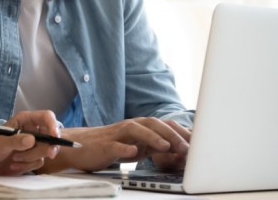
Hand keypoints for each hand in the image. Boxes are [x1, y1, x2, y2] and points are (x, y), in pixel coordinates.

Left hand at [0, 110, 60, 175]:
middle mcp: (31, 131)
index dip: (53, 125)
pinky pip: (39, 162)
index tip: (54, 136)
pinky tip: (15, 165)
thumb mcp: (0, 143)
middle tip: (49, 154)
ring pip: (45, 151)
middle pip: (50, 136)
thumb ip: (16, 141)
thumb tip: (32, 140)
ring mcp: (32, 145)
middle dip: (46, 147)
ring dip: (30, 158)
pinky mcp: (32, 158)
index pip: (46, 117)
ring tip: (14, 159)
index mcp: (24, 120)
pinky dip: (27, 166)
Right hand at [39, 118, 189, 172]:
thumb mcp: (136, 147)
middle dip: (172, 134)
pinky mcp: (104, 146)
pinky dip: (125, 148)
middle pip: (153, 124)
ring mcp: (116, 135)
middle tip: (187, 147)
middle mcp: (129, 127)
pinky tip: (133, 153)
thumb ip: (153, 147)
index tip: (198, 144)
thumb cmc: (109, 147)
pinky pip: (115, 145)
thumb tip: (178, 152)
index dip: (181, 132)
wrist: (78, 147)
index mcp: (139, 127)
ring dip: (153, 137)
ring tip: (166, 147)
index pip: (164, 125)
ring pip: (136, 130)